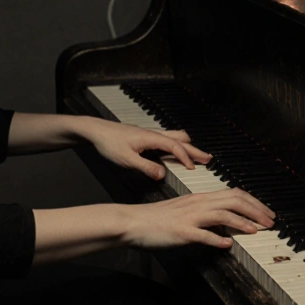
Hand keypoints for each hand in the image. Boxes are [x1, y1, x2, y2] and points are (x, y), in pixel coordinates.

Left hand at [82, 118, 209, 180]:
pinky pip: (167, 138)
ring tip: (196, 154)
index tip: (194, 168)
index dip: (186, 157)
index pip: (175, 147)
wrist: (96, 130)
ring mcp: (150, 133)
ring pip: (174, 137)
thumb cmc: (109, 143)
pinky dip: (177, 145)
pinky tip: (175, 150)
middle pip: (180, 140)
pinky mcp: (145, 136)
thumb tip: (162, 174)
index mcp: (151, 138)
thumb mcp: (126, 160)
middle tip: (208, 158)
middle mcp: (153, 133)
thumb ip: (145, 167)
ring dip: (187, 146)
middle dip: (194, 150)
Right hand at [122, 188, 276, 248]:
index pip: (233, 194)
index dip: (254, 202)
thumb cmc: (156, 218)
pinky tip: (228, 244)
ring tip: (257, 230)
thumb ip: (204, 214)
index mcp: (199, 198)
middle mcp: (197, 203)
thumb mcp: (184, 211)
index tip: (266, 213)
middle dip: (256, 210)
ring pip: (222, 213)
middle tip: (270, 221)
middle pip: (233, 200)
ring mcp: (189, 217)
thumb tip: (224, 222)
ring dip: (243, 222)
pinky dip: (217, 238)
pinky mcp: (181, 231)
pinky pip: (202, 234)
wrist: (132, 221)